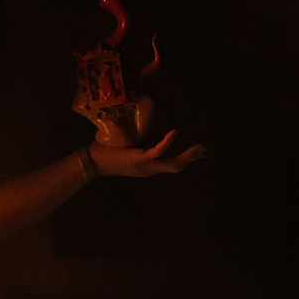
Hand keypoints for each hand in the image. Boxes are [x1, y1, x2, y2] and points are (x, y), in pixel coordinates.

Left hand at [88, 130, 204, 177]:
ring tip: (200, 147)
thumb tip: (153, 129)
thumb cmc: (107, 154)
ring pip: (172, 164)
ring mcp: (145, 166)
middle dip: (192, 158)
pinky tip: (175, 131)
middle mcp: (149, 169)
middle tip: (206, 150)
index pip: (171, 164)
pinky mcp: (139, 159)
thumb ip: (142, 142)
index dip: (186, 159)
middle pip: (177, 167)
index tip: (199, 153)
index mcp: (148, 167)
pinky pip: (157, 151)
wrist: (92, 163)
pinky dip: (167, 142)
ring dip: (187, 156)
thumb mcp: (130, 149)